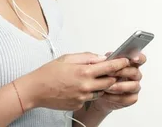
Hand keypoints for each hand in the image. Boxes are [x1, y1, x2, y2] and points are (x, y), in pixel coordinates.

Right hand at [14, 52, 130, 110]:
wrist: (36, 89)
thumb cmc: (49, 73)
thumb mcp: (67, 58)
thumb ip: (87, 57)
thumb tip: (101, 58)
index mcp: (84, 71)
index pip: (109, 67)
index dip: (120, 64)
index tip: (126, 61)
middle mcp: (86, 85)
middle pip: (110, 82)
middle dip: (112, 76)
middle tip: (109, 71)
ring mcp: (83, 97)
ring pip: (100, 91)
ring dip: (100, 85)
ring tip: (88, 78)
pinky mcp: (79, 104)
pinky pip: (90, 97)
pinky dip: (89, 92)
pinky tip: (77, 87)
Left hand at [91, 52, 146, 111]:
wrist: (95, 93)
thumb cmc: (101, 76)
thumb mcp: (100, 65)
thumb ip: (105, 60)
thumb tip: (106, 57)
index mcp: (130, 64)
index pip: (140, 59)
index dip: (139, 58)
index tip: (134, 59)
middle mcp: (134, 75)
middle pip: (135, 72)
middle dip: (122, 72)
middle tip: (109, 73)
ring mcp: (134, 87)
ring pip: (133, 86)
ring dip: (119, 86)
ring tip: (106, 86)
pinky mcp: (131, 98)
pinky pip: (127, 98)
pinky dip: (115, 97)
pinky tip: (105, 94)